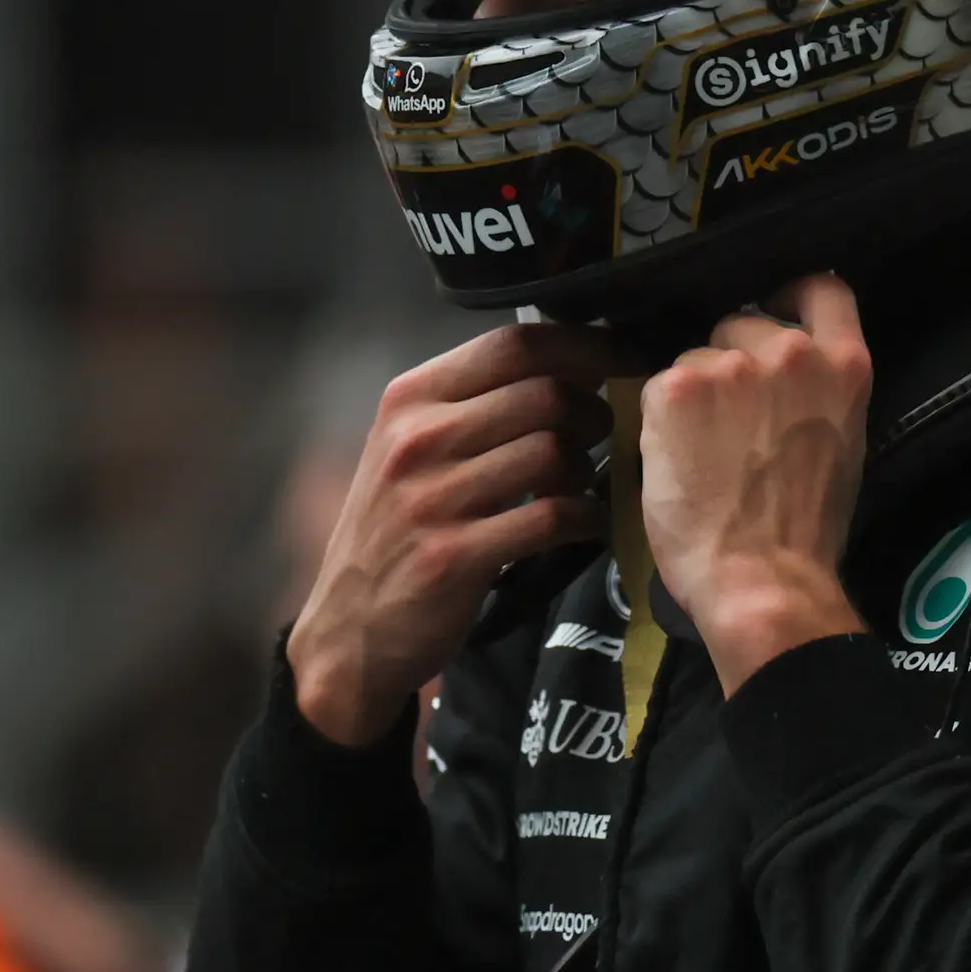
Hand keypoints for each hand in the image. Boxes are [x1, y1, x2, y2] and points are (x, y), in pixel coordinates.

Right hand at [287, 325, 613, 744]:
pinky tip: (582, 525)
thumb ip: (473, 403)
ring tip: (581, 485)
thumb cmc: (394, 530)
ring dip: (587, 469)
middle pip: (544, 394)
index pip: (514, 343)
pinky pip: (551, 517)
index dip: (585, 345)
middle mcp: (416, 440)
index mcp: (410, 398)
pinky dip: (584, 519)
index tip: (623, 357)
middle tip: (603, 434)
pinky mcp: (453, 557)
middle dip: (592, 412)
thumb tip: (571, 361)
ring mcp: (432, 499)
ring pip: (552, 452)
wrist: (347, 627)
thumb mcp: (410, 448)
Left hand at [638, 273, 870, 693]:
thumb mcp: (840, 443)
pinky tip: (674, 460)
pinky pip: (658, 387)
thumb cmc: (804, 530)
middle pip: (742, 325)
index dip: (791, 294)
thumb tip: (782, 383)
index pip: (824, 288)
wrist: (762, 578)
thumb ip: (817, 394)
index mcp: (844, 366)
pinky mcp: (676, 388)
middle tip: (726, 422)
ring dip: (693, 394)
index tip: (774, 308)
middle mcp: (790, 351)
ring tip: (700, 452)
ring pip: (695, 358)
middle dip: (729, 362)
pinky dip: (659, 420)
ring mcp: (731, 366)